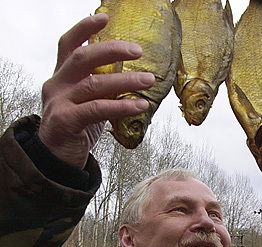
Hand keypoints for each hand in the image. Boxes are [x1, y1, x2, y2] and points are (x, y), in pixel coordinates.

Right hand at [39, 13, 154, 168]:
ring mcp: (60, 102)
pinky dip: (120, 106)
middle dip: (112, 50)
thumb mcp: (86, 102)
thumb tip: (133, 78)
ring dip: (125, 81)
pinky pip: (97, 109)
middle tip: (138, 51)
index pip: (69, 44)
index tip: (104, 17)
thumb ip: (101, 88)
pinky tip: (139, 106)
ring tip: (149, 80)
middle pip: (83, 57)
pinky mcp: (66, 121)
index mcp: (62, 76)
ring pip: (94, 84)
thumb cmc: (75, 127)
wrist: (56, 158)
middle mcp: (57, 84)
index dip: (85, 28)